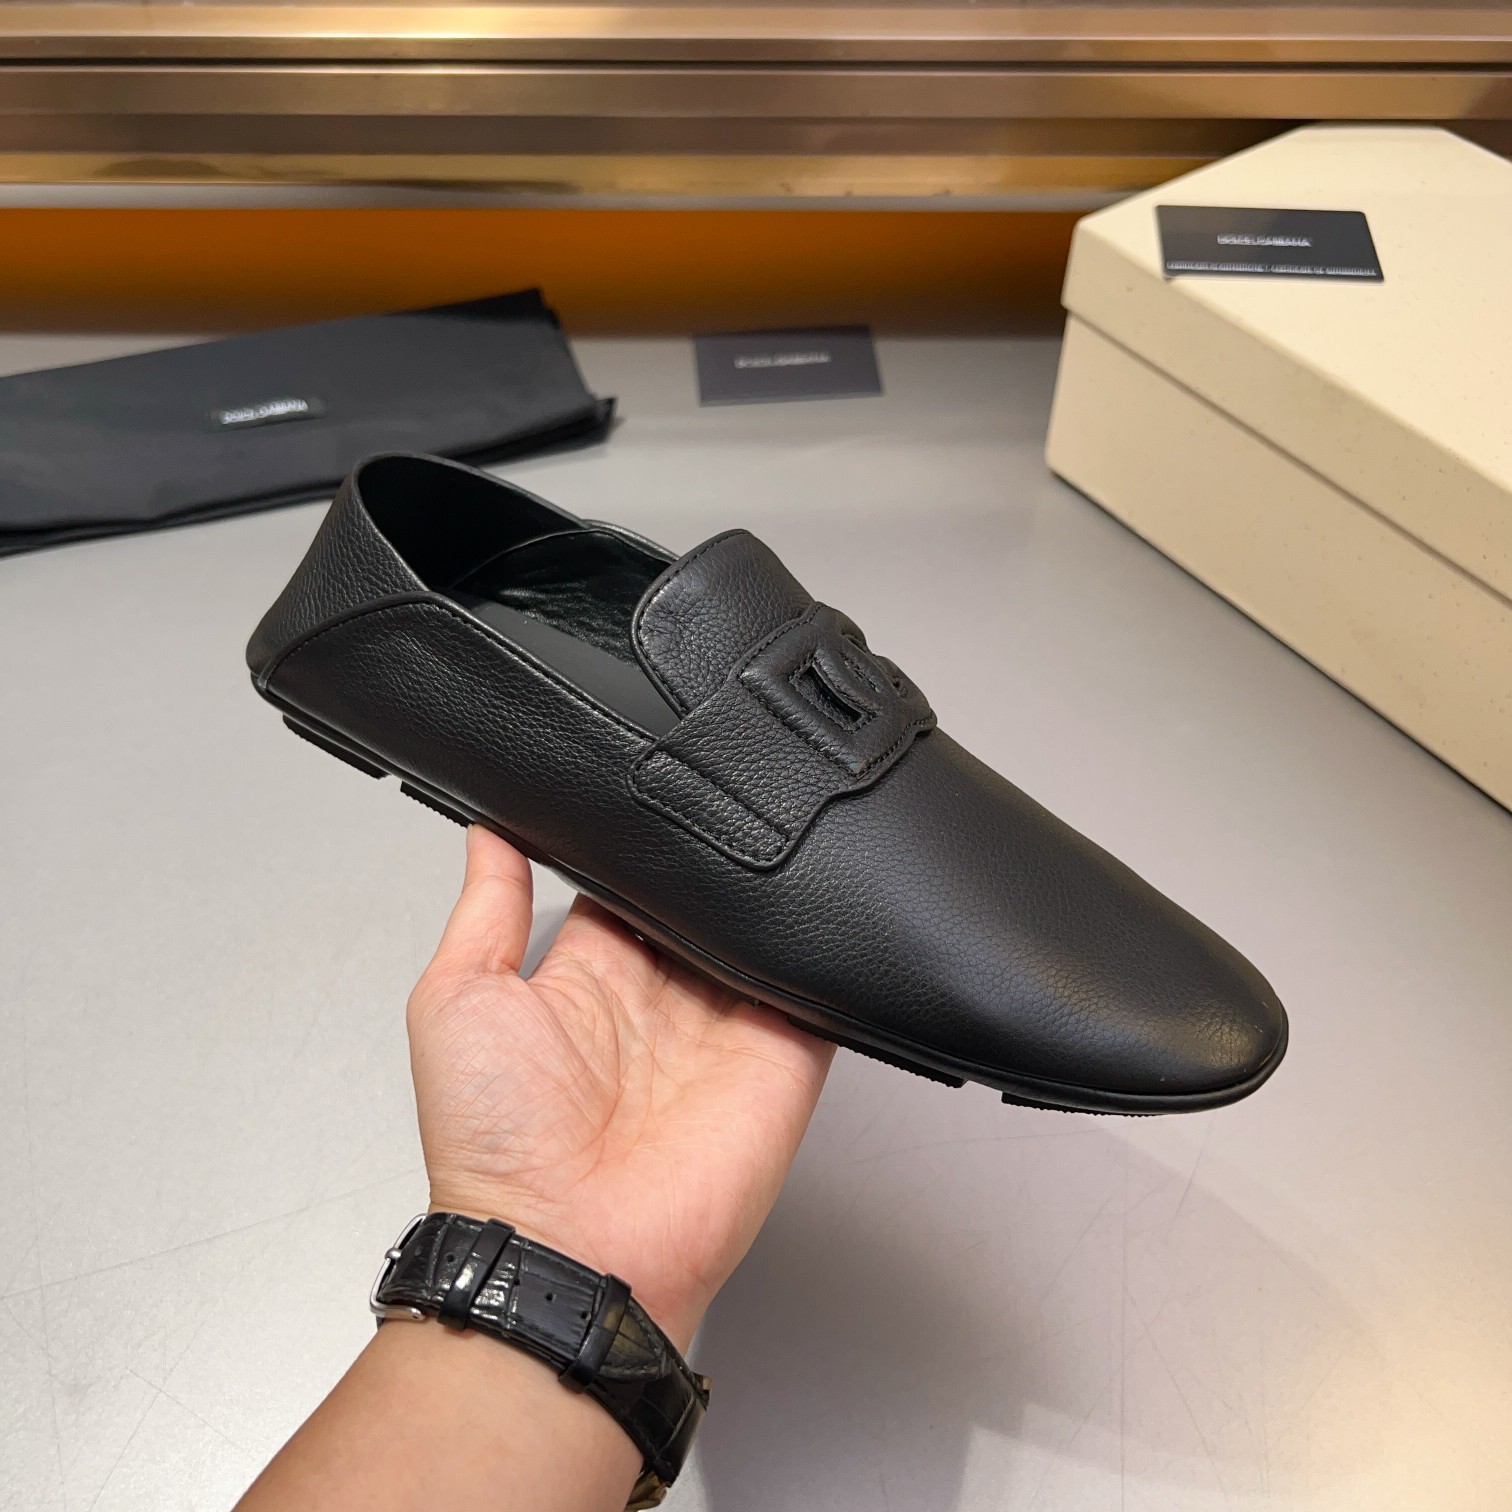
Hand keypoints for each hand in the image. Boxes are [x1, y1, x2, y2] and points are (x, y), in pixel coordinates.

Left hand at [406, 826, 834, 1346]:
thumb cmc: (495, 1144)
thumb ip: (485, 908)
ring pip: (758, 929)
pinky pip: (817, 984)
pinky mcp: (784, 1052)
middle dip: (707, 857)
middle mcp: (661, 996)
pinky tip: (816, 900)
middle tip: (718, 803)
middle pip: (698, 898)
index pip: (626, 884)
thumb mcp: (458, 1000)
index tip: (649, 786)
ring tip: (767, 838)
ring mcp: (726, 1023)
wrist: (570, 1248)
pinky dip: (822, 947)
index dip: (636, 840)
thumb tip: (488, 828)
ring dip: (762, 892)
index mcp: (589, 975)